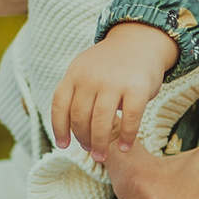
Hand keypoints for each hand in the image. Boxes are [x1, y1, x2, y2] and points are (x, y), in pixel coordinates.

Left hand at [51, 22, 178, 158]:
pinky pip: (130, 119)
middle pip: (79, 117)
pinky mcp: (137, 88)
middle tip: (90, 150)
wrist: (139, 42)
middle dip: (82, 139)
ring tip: (101, 156)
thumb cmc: (110, 65)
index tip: (63, 145)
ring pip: (101, 122)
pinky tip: (125, 147)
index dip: (59, 128)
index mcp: (75, 74)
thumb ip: (76, 93)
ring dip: (100, 143)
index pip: (60, 105)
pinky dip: (127, 137)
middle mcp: (91, 77)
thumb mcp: (85, 70)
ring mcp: (114, 82)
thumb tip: (68, 130)